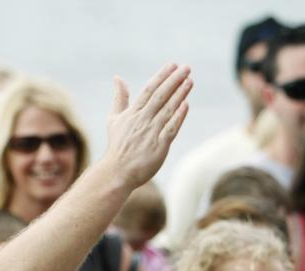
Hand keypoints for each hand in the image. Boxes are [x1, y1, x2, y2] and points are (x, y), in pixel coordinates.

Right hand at [103, 63, 192, 189]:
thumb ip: (119, 98)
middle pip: (160, 96)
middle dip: (174, 81)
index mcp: (132, 113)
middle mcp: (142, 120)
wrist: (117, 171)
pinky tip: (186, 105)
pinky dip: (178, 117)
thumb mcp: (114, 119)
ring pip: (167, 110)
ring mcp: (151, 133)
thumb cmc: (117, 145)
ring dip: (179, 94)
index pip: (149, 90)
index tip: (173, 65)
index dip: (162, 76)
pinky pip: (170, 129)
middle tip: (187, 67)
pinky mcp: (159, 146)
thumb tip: (117, 78)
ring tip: (190, 81)